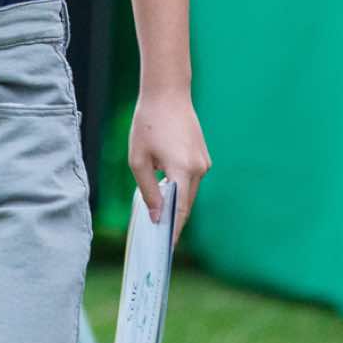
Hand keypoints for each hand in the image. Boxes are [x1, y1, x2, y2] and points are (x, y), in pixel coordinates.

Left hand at [129, 86, 210, 246]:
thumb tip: (156, 215)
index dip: (173, 230)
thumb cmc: (148, 124)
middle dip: (173, 220)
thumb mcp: (139, 160)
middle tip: (158, 238)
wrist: (167, 94)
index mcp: (182, 170)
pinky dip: (180, 188)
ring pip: (189, 192)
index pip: (180, 210)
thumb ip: (148, 190)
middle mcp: (199, 169)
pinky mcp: (203, 156)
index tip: (166, 247)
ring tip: (158, 215)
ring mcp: (204, 162)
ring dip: (175, 202)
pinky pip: (191, 179)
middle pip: (186, 204)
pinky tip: (165, 191)